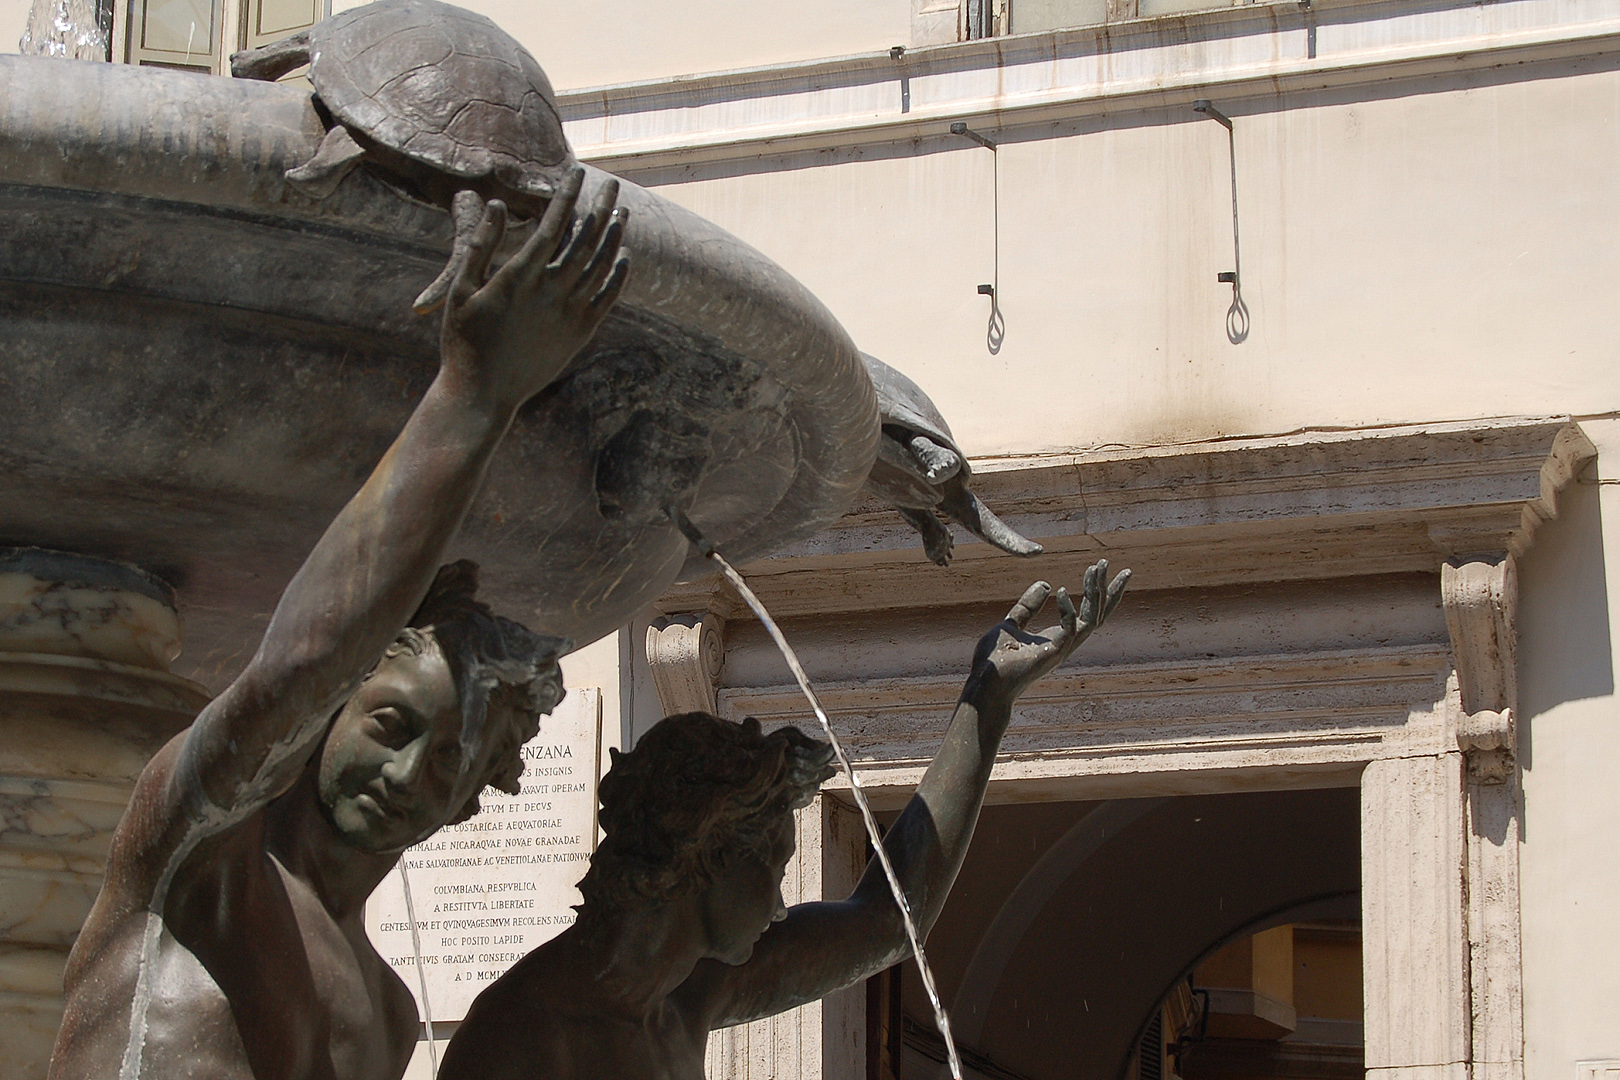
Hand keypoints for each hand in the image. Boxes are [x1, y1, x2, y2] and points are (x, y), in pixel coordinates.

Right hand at [440, 168, 629, 411]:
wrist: (483, 393)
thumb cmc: (464, 340)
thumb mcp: (460, 288)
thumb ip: (479, 244)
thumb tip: (493, 204)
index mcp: (520, 275)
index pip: (553, 224)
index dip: (567, 196)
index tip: (577, 173)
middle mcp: (551, 291)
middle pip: (586, 239)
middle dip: (601, 207)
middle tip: (613, 184)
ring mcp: (569, 314)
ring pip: (602, 266)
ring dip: (615, 236)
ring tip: (622, 213)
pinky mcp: (579, 334)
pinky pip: (607, 299)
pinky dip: (619, 275)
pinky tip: (624, 257)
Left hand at [965, 563, 1129, 710]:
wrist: (985, 683)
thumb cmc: (996, 660)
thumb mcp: (1012, 624)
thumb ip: (1028, 607)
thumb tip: (1045, 584)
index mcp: (1060, 636)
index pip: (1090, 612)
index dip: (1101, 592)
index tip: (1106, 569)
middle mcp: (1067, 643)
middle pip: (1099, 614)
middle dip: (1108, 589)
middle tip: (1112, 563)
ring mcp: (1062, 649)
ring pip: (1092, 619)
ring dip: (1095, 593)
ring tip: (1094, 568)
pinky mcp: (1052, 654)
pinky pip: (1069, 629)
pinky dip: (1068, 609)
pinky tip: (1060, 591)